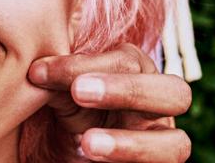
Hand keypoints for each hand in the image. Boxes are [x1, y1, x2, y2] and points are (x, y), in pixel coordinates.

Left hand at [28, 43, 191, 162]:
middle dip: (127, 90)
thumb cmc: (74, 107)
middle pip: (175, 92)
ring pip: (176, 145)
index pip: (127, 61)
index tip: (40, 71)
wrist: (78, 148)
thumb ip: (58, 79)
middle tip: (79, 91)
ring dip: (131, 144)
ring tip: (88, 143)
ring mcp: (164, 144)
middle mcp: (161, 108)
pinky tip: (89, 162)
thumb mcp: (66, 93)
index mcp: (141, 73)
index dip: (83, 65)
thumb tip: (38, 70)